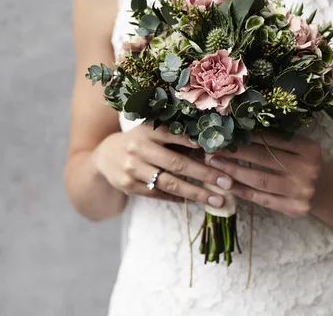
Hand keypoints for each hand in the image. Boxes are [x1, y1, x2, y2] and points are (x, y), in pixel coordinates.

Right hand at [93, 124, 231, 208]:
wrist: (105, 156)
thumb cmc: (139, 142)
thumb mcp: (152, 132)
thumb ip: (176, 137)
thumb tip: (211, 147)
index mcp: (147, 131)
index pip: (176, 136)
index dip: (197, 144)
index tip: (220, 152)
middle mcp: (138, 149)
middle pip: (177, 163)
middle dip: (205, 174)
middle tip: (227, 182)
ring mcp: (132, 169)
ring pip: (169, 183)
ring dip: (196, 193)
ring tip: (218, 200)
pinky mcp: (129, 187)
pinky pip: (159, 194)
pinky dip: (178, 198)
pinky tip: (196, 201)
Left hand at [205, 133, 323, 217]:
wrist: (325, 190)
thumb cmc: (302, 162)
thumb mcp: (298, 146)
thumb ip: (276, 139)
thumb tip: (238, 127)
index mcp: (309, 148)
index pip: (273, 139)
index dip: (247, 135)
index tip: (225, 131)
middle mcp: (307, 169)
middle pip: (263, 158)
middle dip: (235, 152)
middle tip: (212, 147)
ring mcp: (301, 190)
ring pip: (259, 179)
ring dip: (233, 171)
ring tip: (214, 163)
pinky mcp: (293, 208)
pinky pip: (260, 198)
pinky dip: (240, 190)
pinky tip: (225, 183)